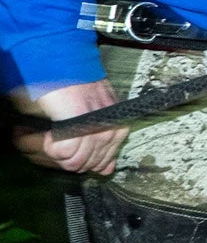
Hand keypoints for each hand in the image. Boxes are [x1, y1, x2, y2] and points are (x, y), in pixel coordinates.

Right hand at [11, 80, 127, 174]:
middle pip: (86, 165)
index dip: (82, 159)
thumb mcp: (98, 117)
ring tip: (54, 135)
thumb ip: (104, 145)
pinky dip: (52, 146)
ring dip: (57, 152)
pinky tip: (52, 133)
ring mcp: (97, 131)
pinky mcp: (80, 129)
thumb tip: (105, 170)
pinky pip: (64, 154)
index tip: (70, 146)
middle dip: (67, 156)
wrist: (67, 72)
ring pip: (74, 163)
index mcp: (119, 128)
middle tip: (58, 139)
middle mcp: (112, 131)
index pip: (103, 163)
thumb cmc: (79, 90)